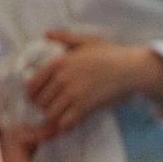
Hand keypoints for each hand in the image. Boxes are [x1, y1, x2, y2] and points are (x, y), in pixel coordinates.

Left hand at [25, 32, 162, 139]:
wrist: (130, 69)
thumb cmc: (110, 54)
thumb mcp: (86, 41)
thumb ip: (64, 38)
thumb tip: (47, 35)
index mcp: (59, 62)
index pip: (34, 83)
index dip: (32, 93)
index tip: (35, 98)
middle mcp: (62, 78)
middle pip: (41, 100)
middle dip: (43, 107)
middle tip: (50, 109)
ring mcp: (73, 94)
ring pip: (51, 113)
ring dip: (53, 117)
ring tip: (58, 117)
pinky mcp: (85, 107)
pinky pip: (66, 122)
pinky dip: (64, 126)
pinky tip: (67, 126)